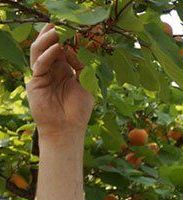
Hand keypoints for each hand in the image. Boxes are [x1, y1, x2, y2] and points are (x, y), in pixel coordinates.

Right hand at [25, 23, 93, 139]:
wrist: (67, 130)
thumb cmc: (78, 112)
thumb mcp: (85, 87)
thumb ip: (81, 69)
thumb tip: (76, 51)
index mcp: (64, 72)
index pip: (62, 52)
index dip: (65, 41)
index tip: (73, 30)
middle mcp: (52, 72)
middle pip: (49, 49)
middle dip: (53, 36)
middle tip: (58, 25)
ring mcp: (42, 76)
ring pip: (40, 53)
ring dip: (46, 41)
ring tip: (54, 31)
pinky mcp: (35, 82)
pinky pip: (39, 65)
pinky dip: (47, 56)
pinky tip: (56, 49)